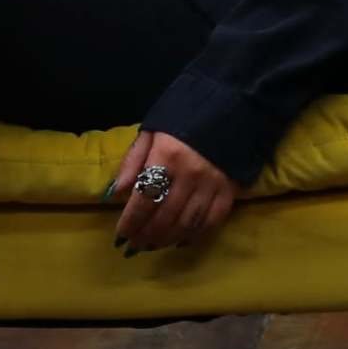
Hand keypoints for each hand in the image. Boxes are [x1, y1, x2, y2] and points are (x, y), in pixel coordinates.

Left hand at [108, 127, 236, 254]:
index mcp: (166, 157)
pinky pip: (212, 222)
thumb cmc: (184, 115)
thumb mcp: (152, 130)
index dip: (130, 221)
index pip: (143, 199)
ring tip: (153, 245)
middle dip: (145, 235)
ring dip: (166, 239)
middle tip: (134, 245)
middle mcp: (189, 175)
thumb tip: (116, 193)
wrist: (231, 103)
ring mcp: (212, 184)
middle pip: (164, 217)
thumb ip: (133, 161)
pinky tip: (182, 241)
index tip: (121, 234)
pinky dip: (196, 236)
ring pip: (186, 224)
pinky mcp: (230, 190)